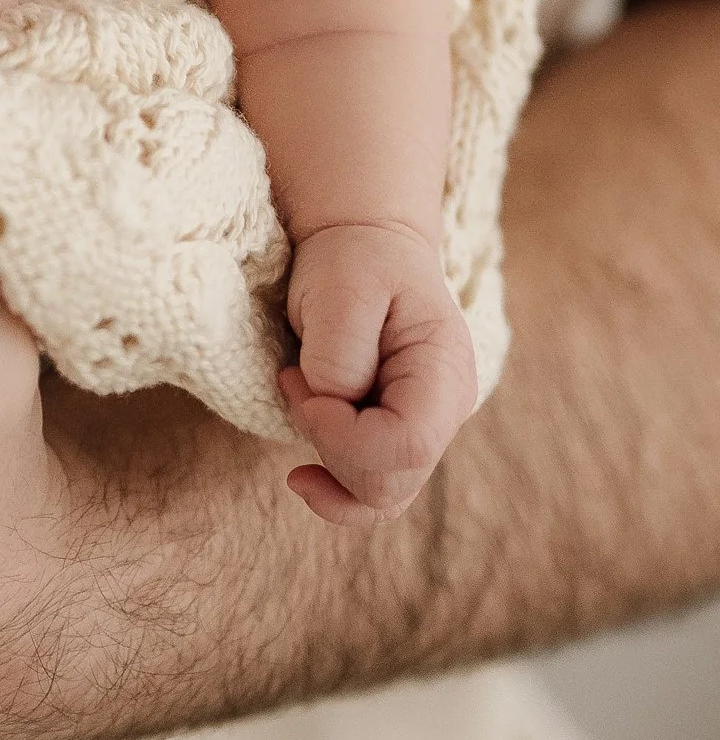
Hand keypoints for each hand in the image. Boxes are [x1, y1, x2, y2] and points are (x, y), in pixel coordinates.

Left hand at [277, 219, 476, 519]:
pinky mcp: (397, 438)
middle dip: (328, 445)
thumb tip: (330, 407)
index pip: (407, 444)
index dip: (345, 436)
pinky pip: (375, 489)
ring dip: (328, 466)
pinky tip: (304, 477)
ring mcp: (425, 430)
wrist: (367, 243)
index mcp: (444, 371)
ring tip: (297, 399)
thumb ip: (338, 354)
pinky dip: (337, 491)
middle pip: (391, 480)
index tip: (301, 386)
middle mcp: (446, 412)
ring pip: (382, 495)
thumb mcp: (341, 287)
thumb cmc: (356, 258)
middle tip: (292, 378)